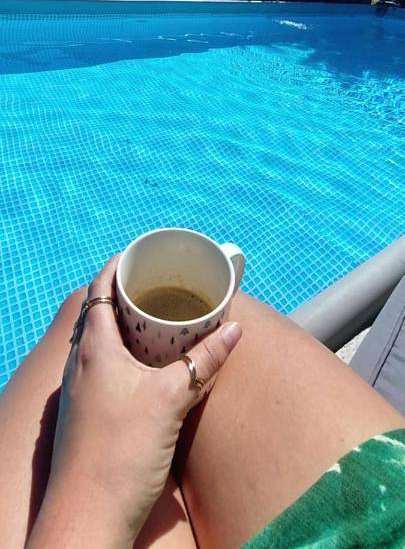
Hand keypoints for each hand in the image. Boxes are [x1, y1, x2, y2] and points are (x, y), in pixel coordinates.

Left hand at [28, 256, 241, 548]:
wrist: (89, 516)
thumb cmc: (122, 451)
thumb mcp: (171, 399)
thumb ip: (204, 362)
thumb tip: (234, 330)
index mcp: (93, 348)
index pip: (98, 289)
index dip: (119, 267)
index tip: (143, 256)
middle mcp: (81, 364)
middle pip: (100, 313)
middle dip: (129, 296)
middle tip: (162, 287)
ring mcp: (82, 390)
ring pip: (103, 343)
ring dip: (128, 327)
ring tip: (162, 322)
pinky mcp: (89, 414)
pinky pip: (106, 369)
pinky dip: (127, 356)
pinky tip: (151, 370)